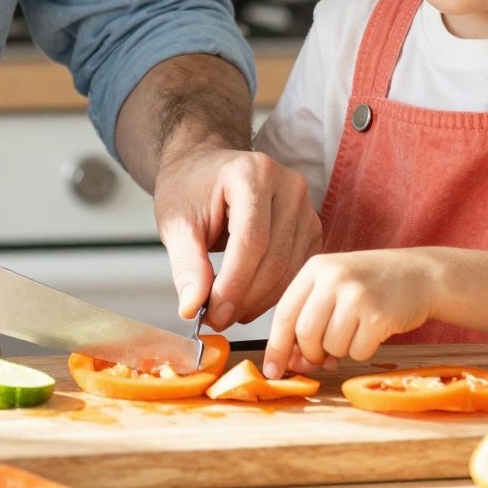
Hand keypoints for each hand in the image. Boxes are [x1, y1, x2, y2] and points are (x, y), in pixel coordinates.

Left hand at [153, 146, 317, 329]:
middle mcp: (287, 185)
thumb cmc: (189, 188)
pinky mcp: (310, 226)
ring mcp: (305, 205)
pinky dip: (274, 292)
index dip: (233, 285)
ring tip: (229, 312)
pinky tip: (248, 300)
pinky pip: (297, 269)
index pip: (251, 241)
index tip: (212, 314)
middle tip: (217, 319)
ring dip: (260, 301)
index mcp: (252, 174)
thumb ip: (186, 264)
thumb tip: (192, 307)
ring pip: (290, 269)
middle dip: (245, 298)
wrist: (204, 167)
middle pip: (275, 257)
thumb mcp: (176, 222)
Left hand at [262, 250, 436, 379]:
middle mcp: (334, 278)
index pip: (284, 314)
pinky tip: (374, 331)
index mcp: (316, 268)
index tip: (271, 370)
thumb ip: (309, 318)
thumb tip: (290, 362)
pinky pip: (357, 352)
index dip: (276, 347)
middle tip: (325, 356)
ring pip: (331, 346)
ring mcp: (357, 295)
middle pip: (305, 334)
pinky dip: (363, 351)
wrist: (421, 274)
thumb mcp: (335, 288)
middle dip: (312, 354)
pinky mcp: (379, 315)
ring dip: (341, 350)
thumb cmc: (372, 284)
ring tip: (357, 329)